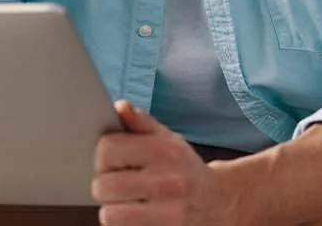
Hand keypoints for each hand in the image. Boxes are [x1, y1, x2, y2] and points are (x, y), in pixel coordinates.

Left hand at [91, 100, 238, 225]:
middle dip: (105, 185)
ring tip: (126, 202)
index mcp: (164, 151)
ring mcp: (168, 212)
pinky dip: (124, 224)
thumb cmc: (186, 170)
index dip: (102, 156)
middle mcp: (167, 181)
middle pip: (103, 185)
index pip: (107, 150)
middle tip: (117, 183)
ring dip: (113, 209)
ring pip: (109, 214)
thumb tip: (120, 107)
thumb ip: (142, 123)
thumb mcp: (169, 140)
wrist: (219, 202)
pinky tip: (136, 215)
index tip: (110, 161)